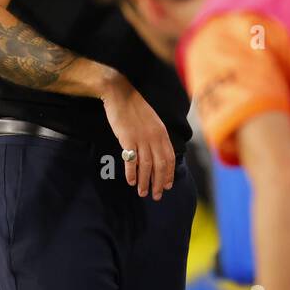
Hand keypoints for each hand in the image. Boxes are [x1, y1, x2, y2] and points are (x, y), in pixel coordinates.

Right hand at [100, 72, 174, 198]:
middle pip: (160, 165)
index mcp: (162, 133)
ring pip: (146, 165)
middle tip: (156, 195)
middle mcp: (154, 137)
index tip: (168, 186)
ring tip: (142, 192)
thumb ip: (156, 137)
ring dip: (145, 181)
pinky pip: (131, 160)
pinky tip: (131, 181)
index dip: (169, 173)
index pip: (169, 158)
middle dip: (159, 182)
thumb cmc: (135, 108)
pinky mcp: (127, 139)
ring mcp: (141, 138)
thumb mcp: (152, 122)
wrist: (120, 94)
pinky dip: (132, 172)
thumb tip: (158, 154)